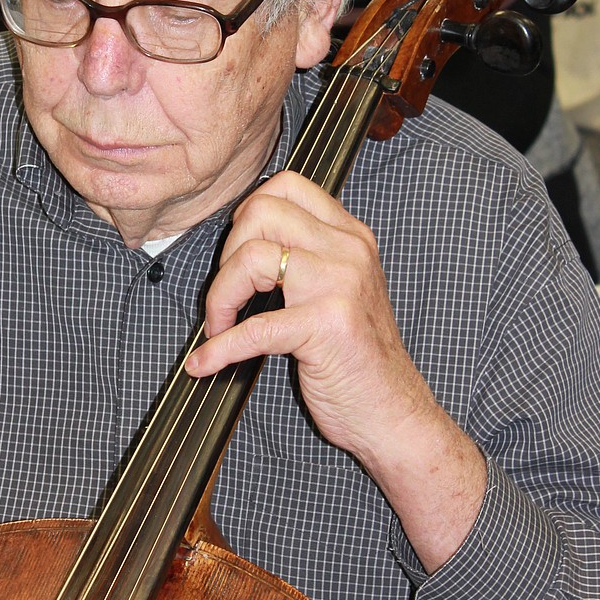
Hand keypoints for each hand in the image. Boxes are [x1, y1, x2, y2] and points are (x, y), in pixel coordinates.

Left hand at [185, 170, 485, 570]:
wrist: (394, 414)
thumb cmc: (360, 358)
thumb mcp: (343, 290)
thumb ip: (309, 258)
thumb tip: (242, 243)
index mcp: (352, 237)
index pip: (288, 185)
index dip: (248, 211)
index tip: (236, 249)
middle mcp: (348, 252)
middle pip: (261, 213)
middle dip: (228, 254)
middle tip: (229, 293)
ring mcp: (340, 286)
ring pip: (252, 257)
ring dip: (220, 296)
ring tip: (221, 325)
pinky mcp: (326, 327)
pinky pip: (252, 328)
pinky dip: (219, 349)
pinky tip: (206, 363)